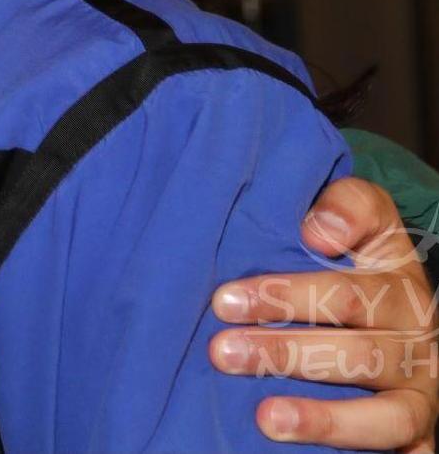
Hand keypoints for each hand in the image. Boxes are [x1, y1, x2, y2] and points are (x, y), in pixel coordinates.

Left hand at [209, 176, 436, 450]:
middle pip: (355, 353)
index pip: (345, 291)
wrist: (406, 308)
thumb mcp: (364, 219)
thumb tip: (319, 230)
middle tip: (221, 353)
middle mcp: (416, 341)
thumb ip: (345, 208)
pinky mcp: (420, 436)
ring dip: (323, 418)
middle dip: (284, 355)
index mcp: (397, 284)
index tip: (224, 301)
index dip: (286, 295)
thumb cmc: (360, 256)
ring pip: (384, 416)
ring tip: (266, 419)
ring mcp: (421, 394)